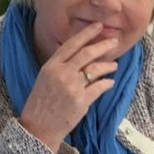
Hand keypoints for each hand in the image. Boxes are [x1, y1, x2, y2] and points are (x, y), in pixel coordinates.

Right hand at [20, 22, 118, 151]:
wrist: (38, 128)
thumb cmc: (41, 103)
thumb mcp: (45, 78)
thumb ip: (60, 66)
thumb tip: (78, 55)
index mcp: (51, 66)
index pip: (72, 44)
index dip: (86, 33)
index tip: (98, 26)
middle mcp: (62, 73)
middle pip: (87, 53)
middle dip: (103, 45)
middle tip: (114, 42)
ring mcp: (72, 87)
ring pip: (96, 69)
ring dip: (108, 65)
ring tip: (114, 65)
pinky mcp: (82, 101)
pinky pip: (100, 87)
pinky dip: (107, 83)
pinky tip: (110, 82)